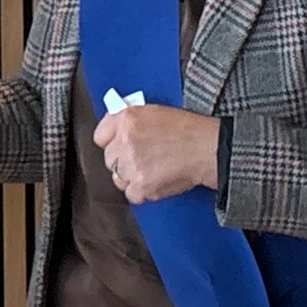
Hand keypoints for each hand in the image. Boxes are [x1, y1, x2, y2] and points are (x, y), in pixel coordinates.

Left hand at [91, 104, 219, 205]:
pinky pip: (131, 194)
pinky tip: (156, 180)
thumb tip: (115, 132)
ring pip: (118, 178)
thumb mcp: (154, 112)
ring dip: (131, 177)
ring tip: (151, 169)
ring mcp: (132, 165)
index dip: (110, 142)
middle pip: (109, 159)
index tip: (117, 145)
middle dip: (122, 160)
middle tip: (141, 158)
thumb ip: (130, 121)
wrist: (207, 149)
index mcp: (127, 119)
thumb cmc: (188, 129)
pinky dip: (142, 191)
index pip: (100, 136)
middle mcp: (125, 141)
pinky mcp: (141, 186)